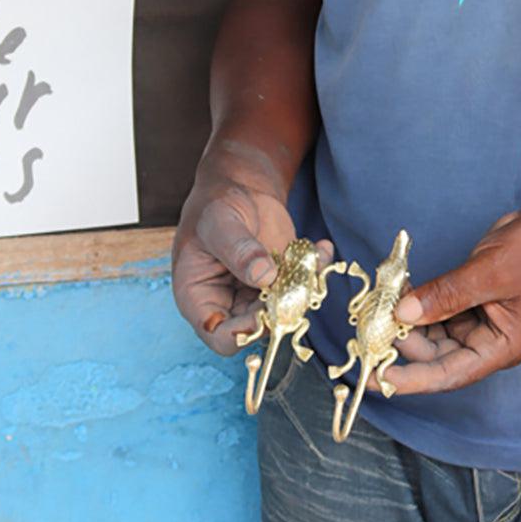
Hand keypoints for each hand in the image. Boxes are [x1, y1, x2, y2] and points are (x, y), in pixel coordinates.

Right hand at [171, 165, 333, 356]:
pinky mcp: (281, 282)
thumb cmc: (214, 204)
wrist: (238, 186)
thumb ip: (238, 249)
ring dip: (302, 293)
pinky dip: (316, 272)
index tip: (264, 313)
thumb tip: (264, 276)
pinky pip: (302, 289)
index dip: (241, 333)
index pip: (217, 335)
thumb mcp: (220, 222)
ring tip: (312, 260)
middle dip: (279, 311)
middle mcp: (227, 304)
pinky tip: (322, 248)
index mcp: (198, 297)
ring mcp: (256, 295)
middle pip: (255, 329)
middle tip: (295, 284)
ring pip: (283, 312)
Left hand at [381, 200, 520, 394]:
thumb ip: (445, 295)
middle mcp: (489, 341)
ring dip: (408, 322)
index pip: (449, 373)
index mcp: (502, 348)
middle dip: (405, 345)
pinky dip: (419, 302)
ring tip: (378, 309)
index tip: (376, 378)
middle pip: (438, 355)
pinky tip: (398, 291)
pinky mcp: (473, 299)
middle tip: (369, 333)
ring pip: (436, 333)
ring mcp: (481, 320)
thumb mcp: (488, 274)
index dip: (411, 379)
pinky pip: (439, 309)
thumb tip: (403, 314)